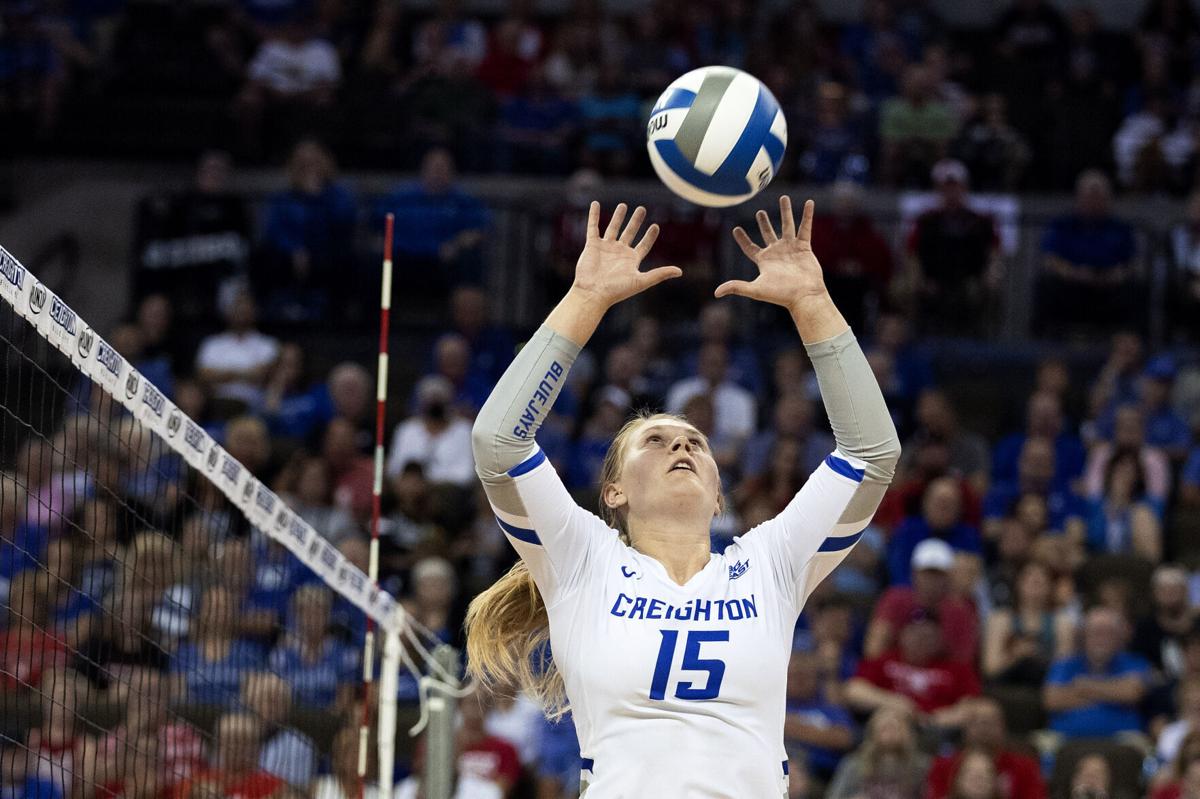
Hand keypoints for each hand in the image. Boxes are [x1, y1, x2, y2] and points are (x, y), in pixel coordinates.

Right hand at [570, 202, 680, 309]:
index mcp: (631, 260)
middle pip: (630, 233)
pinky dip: (594, 215)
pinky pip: (593, 227)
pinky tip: (595, 204)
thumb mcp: (641, 281)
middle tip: (642, 209)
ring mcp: (605, 248)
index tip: (655, 226)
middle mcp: (619, 252)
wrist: (593, 292)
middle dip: (635, 221)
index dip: (650, 236)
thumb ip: (659, 274)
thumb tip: (680, 271)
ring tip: (623, 205)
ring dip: (618, 217)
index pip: (644, 245)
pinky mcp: (592, 245)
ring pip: (613, 228)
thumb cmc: (617, 290)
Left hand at [716, 196, 827, 312]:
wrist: (804, 295)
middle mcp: (777, 252)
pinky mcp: (804, 246)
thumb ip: (736, 287)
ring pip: (787, 225)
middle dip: (764, 222)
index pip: (749, 247)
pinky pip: (805, 227)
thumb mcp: (755, 290)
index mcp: (764, 260)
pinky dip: (807, 215)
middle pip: (768, 233)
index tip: (735, 229)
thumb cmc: (780, 294)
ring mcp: (791, 248)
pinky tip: (809, 202)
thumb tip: (716, 293)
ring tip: (783, 197)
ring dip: (785, 212)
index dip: (742, 239)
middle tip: (759, 212)